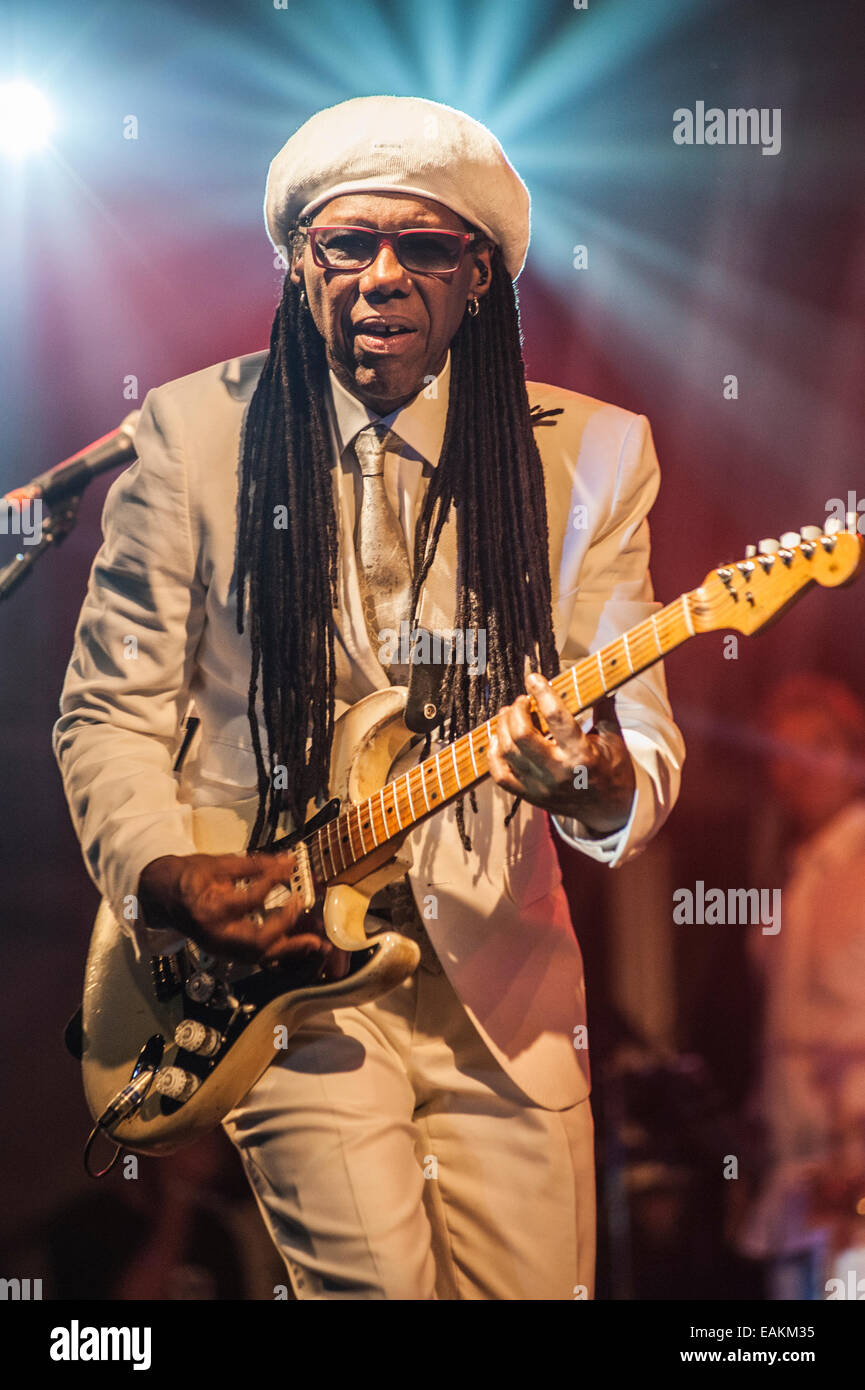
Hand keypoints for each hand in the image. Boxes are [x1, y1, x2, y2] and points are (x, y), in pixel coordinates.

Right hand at [137, 850, 336, 970]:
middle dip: (285, 927)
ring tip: (314, 942)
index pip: (250, 899)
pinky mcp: (225, 954)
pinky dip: (277, 952)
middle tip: (301, 907)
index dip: (273, 881)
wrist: (162, 897)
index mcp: (209, 909)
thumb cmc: (188, 877)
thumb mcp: (217, 864)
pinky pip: (255, 958)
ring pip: (259, 956)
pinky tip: (296, 946)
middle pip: (257, 941)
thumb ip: (252, 864)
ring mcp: (220, 949)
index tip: (290, 866)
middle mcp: (215, 935)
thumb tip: (286, 861)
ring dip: (289, 949)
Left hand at [487, 672, 635, 834]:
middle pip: (522, 735)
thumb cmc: (613, 770)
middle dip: (517, 711)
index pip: (556, 717)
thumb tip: (602, 680)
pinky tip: (500, 740)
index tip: (533, 678)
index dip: (542, 693)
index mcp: (581, 755)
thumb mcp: (615, 740)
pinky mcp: (530, 796)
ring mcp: (540, 786)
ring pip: (508, 751)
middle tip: (522, 701)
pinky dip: (494, 754)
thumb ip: (604, 709)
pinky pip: (500, 775)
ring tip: (508, 714)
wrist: (610, 811)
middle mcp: (558, 772)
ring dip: (503, 727)